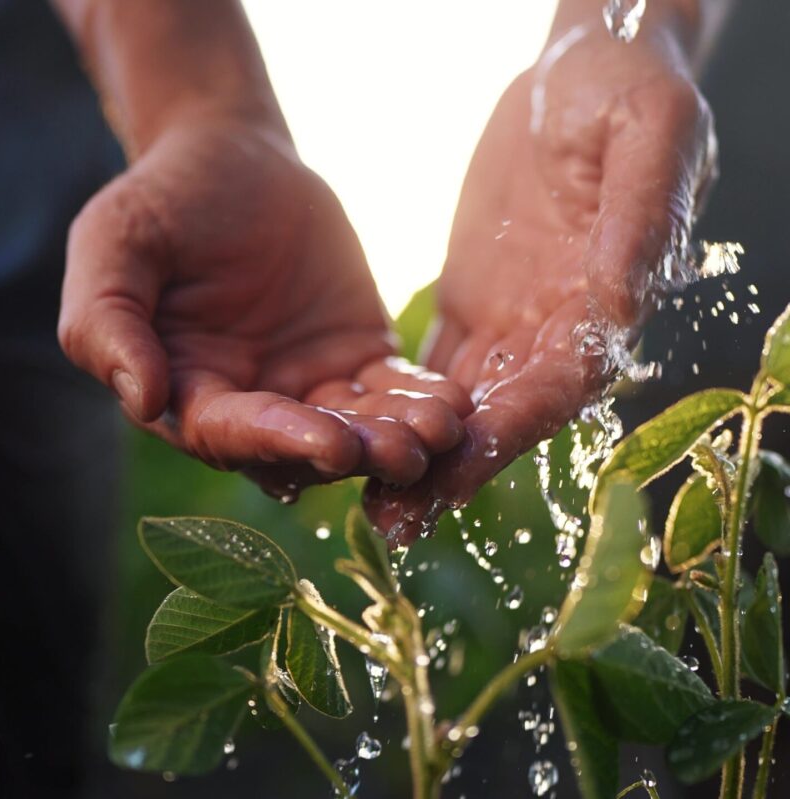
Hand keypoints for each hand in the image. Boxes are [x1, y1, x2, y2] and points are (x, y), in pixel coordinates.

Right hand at [58, 117, 471, 498]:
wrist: (236, 160)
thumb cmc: (164, 201)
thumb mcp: (115, 246)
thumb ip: (108, 321)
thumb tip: (141, 397)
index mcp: (192, 393)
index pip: (234, 434)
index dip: (282, 441)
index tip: (332, 443)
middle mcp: (256, 404)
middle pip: (307, 446)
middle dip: (358, 451)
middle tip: (405, 452)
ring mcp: (313, 385)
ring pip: (359, 425)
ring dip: (400, 435)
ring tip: (441, 432)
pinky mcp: (359, 356)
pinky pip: (393, 387)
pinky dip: (421, 398)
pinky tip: (455, 404)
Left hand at [365, 22, 716, 543]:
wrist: (581, 72)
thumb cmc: (630, 91)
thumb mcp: (648, 137)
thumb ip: (637, 222)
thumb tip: (622, 305)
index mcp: (605, 300)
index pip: (560, 383)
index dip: (513, 429)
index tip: (458, 471)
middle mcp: (558, 331)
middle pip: (505, 416)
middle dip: (453, 468)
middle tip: (398, 521)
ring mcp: (512, 325)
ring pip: (463, 405)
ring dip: (419, 454)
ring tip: (370, 503)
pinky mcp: (472, 308)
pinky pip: (435, 369)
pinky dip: (401, 408)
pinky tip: (363, 439)